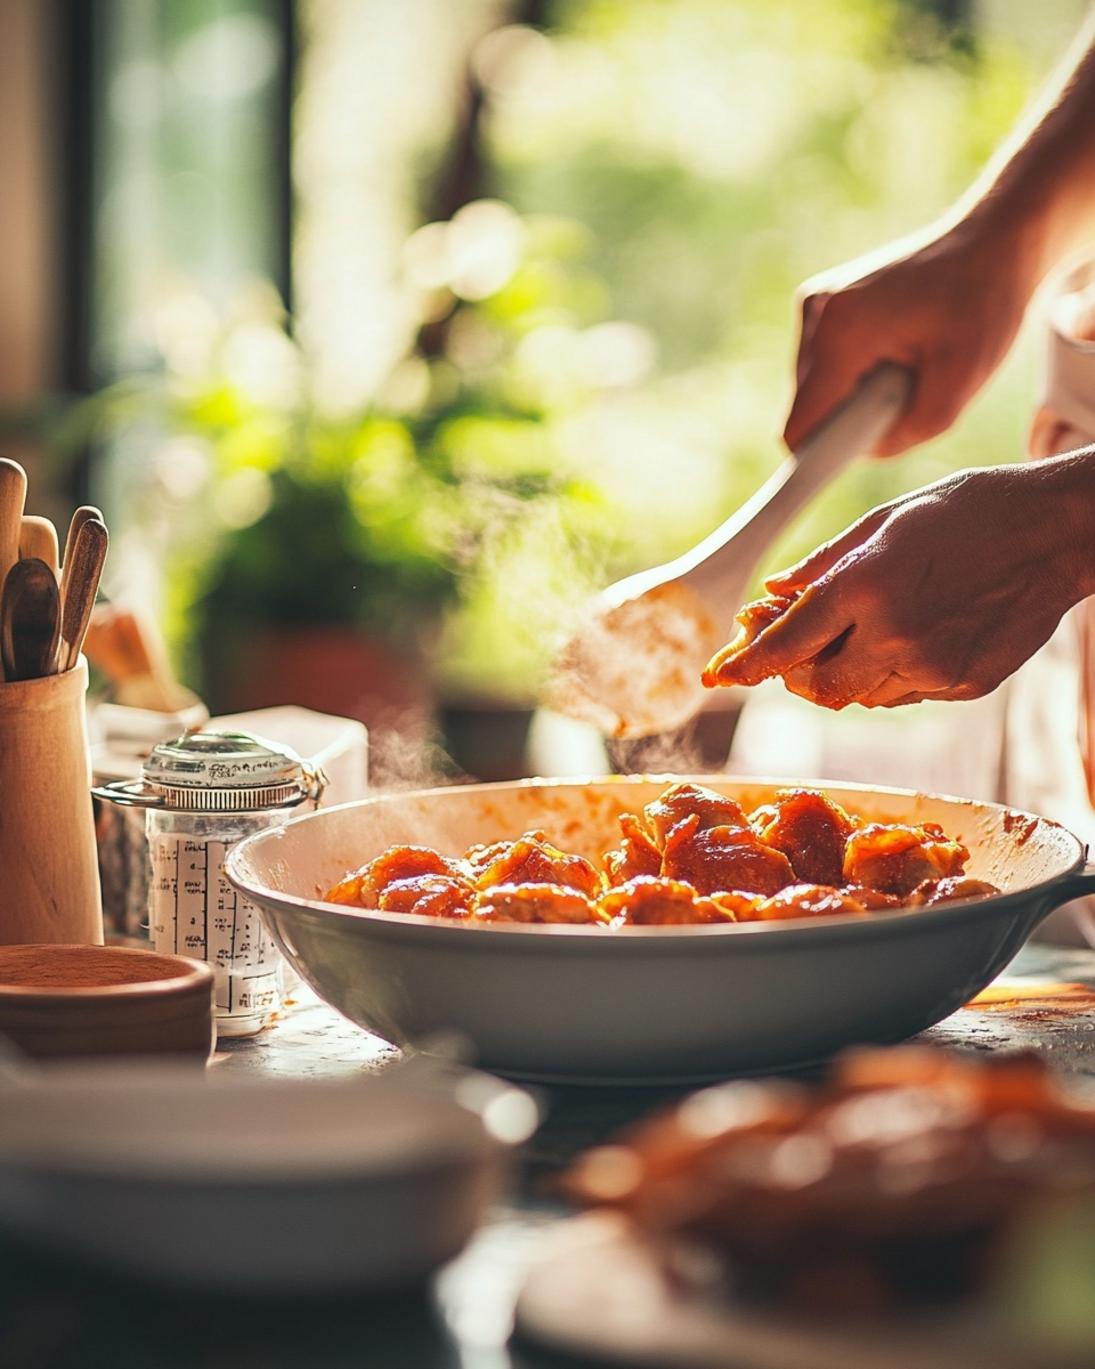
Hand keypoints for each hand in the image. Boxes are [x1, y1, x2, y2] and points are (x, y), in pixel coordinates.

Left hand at [713, 459, 1093, 708]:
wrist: (1059, 531)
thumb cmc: (970, 511)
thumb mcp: (886, 522)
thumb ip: (823, 566)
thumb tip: (773, 595)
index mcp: (866, 586)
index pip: (785, 644)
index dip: (746, 664)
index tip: (719, 674)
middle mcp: (895, 636)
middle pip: (815, 687)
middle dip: (794, 673)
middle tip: (794, 646)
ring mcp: (933, 667)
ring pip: (859, 696)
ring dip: (843, 673)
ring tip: (863, 629)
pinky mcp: (963, 685)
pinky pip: (904, 694)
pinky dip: (888, 673)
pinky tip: (909, 634)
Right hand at [784, 217, 1035, 457]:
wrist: (992, 240)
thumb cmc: (983, 305)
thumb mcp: (960, 385)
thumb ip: (908, 433)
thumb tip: (865, 451)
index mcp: (840, 332)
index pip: (799, 427)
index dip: (815, 460)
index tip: (838, 470)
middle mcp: (815, 313)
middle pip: (807, 409)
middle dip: (850, 419)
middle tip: (908, 392)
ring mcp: (814, 304)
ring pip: (814, 388)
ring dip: (855, 395)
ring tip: (906, 364)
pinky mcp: (821, 302)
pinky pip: (824, 366)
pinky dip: (856, 373)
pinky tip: (895, 348)